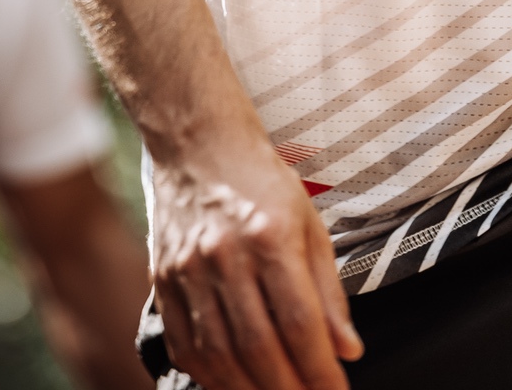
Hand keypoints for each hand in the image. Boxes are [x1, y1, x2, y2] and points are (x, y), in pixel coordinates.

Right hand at [151, 118, 362, 389]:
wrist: (198, 145)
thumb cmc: (262, 182)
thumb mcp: (309, 223)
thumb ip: (328, 291)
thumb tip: (348, 349)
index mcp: (269, 235)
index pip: (299, 322)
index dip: (320, 369)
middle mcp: (225, 255)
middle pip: (258, 347)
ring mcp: (188, 271)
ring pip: (219, 356)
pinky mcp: (163, 282)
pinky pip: (185, 346)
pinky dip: (211, 378)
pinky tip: (234, 385)